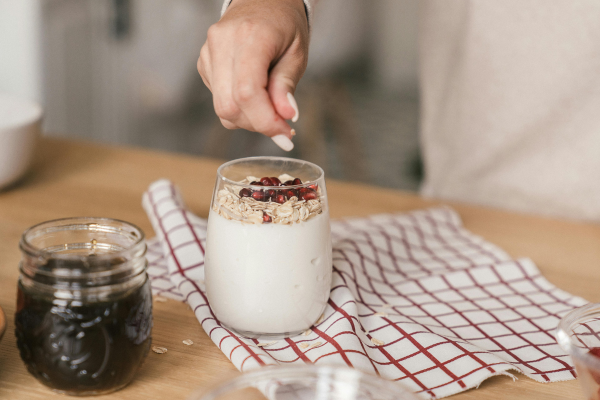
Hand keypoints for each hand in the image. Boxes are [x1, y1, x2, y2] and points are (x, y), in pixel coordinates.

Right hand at [197, 0, 308, 150]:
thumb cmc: (284, 25)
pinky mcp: (204, 63)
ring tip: (271, 107)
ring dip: (249, 119)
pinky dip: (240, 107)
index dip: (265, 121)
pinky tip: (255, 93)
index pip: (247, 93)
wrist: (262, 1)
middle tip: (282, 126)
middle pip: (230, 106)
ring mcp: (208, 53)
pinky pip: (219, 100)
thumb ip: (286, 85)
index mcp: (250, 36)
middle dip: (257, 124)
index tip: (285, 135)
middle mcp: (222, 43)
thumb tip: (286, 116)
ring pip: (222, 108)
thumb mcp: (297, 52)